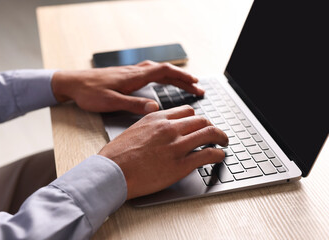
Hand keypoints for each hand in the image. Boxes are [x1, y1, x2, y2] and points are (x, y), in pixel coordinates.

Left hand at [51, 61, 203, 114]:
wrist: (72, 83)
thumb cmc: (89, 93)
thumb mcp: (110, 102)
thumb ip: (133, 105)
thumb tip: (155, 109)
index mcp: (134, 77)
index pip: (164, 72)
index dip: (182, 78)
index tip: (196, 84)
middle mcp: (134, 72)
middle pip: (165, 70)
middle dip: (183, 78)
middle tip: (197, 87)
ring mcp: (130, 73)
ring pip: (157, 70)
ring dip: (173, 76)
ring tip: (185, 83)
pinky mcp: (125, 76)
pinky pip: (149, 72)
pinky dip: (161, 75)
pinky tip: (160, 81)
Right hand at [98, 105, 228, 198]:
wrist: (111, 172)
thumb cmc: (117, 154)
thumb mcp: (134, 130)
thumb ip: (152, 126)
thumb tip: (161, 129)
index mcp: (157, 118)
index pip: (187, 111)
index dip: (197, 119)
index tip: (200, 124)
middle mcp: (169, 128)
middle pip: (201, 120)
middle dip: (212, 127)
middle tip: (216, 134)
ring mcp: (176, 146)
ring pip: (209, 134)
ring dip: (221, 137)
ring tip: (223, 142)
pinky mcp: (181, 165)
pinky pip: (208, 155)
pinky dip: (218, 154)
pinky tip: (219, 156)